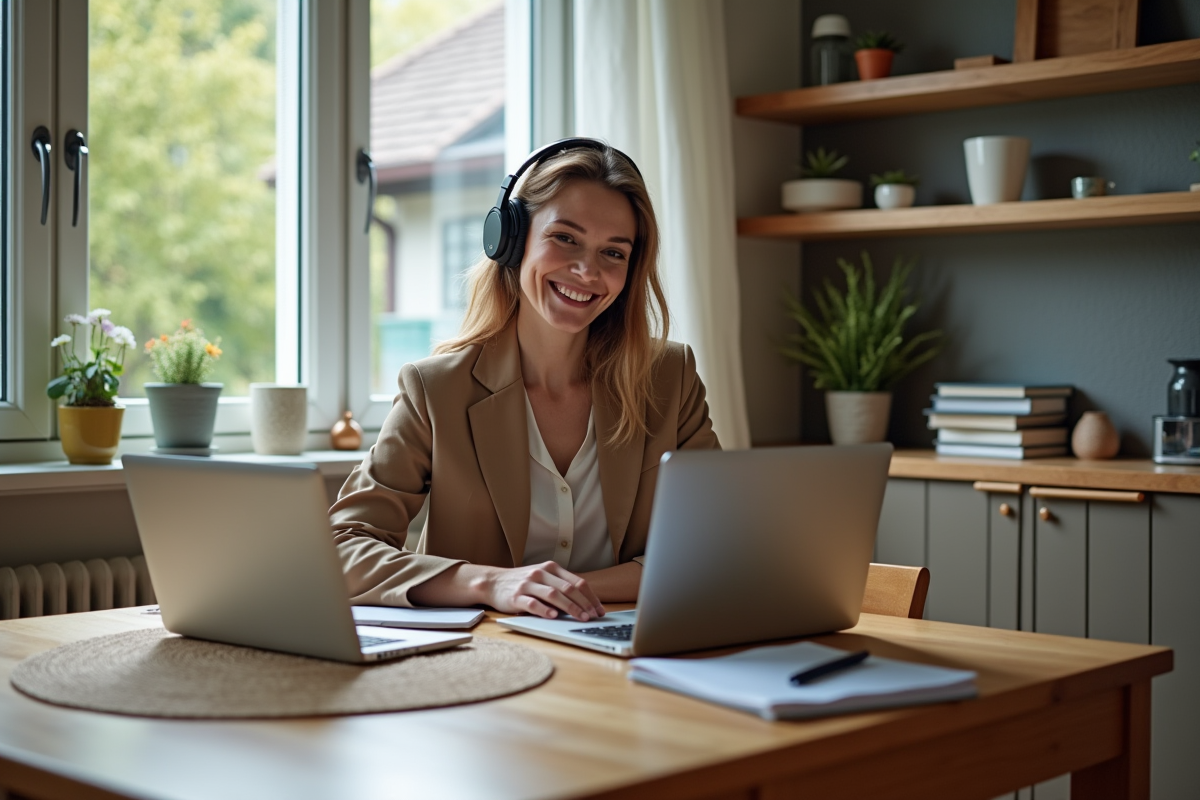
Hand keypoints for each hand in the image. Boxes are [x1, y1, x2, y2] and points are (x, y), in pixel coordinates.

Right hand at [478, 562, 604, 620]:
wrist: (493, 582)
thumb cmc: (523, 582)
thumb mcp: (543, 578)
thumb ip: (560, 586)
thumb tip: (585, 604)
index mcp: (551, 568)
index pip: (577, 582)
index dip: (591, 597)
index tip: (599, 610)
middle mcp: (541, 573)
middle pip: (568, 588)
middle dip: (584, 604)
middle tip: (593, 616)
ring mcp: (528, 584)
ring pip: (553, 595)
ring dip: (570, 608)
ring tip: (580, 618)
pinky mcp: (516, 596)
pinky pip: (533, 603)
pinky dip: (544, 610)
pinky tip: (553, 616)